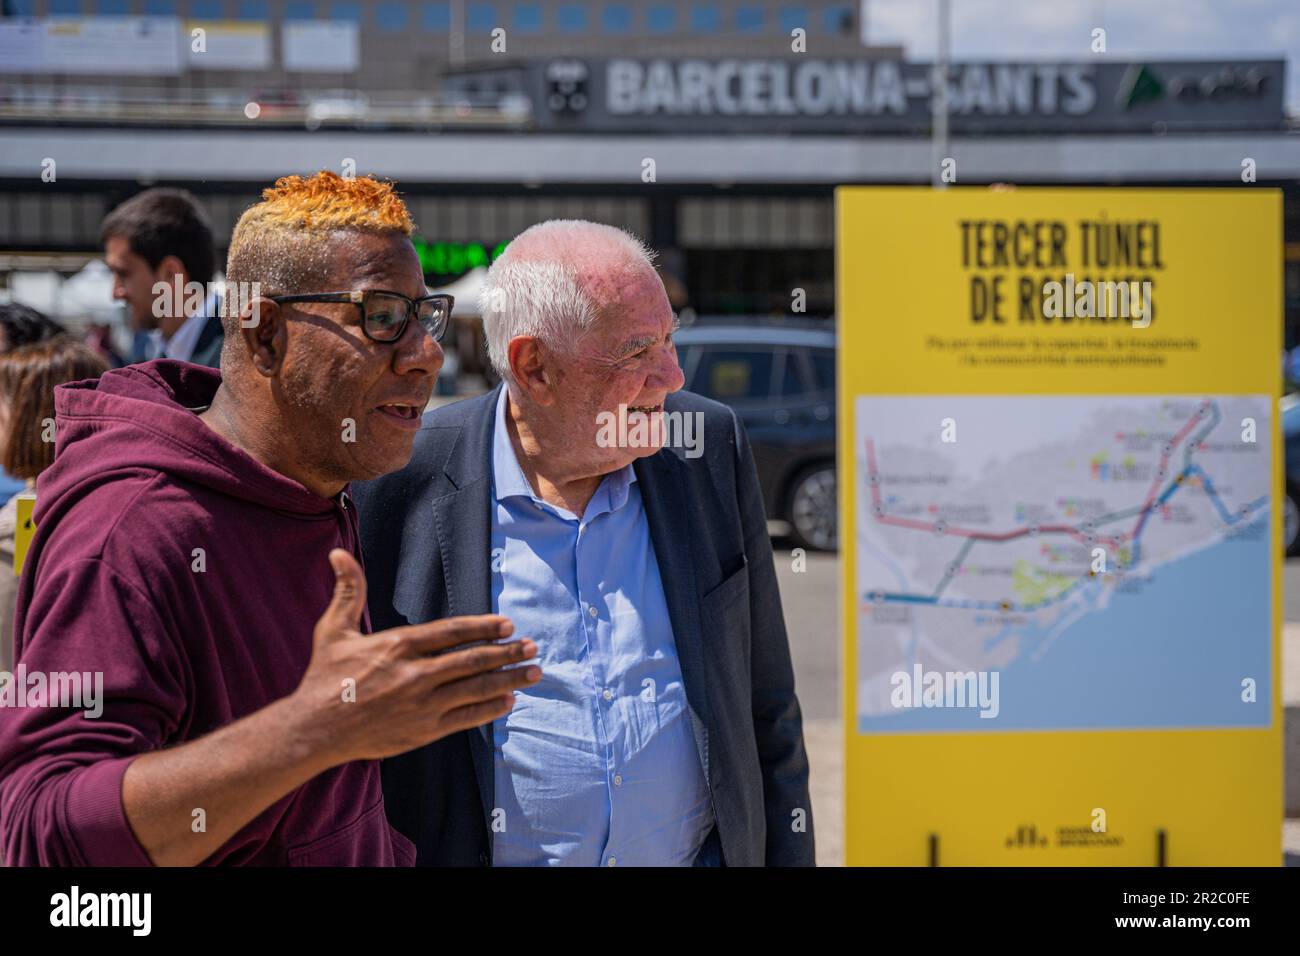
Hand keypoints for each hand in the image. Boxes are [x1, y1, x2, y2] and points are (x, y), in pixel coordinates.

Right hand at [292, 549, 540, 765]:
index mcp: (398, 645)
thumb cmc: (324, 678)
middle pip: (472, 660)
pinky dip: (489, 709)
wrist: (313, 730)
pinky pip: (466, 718)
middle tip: (533, 646)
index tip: (508, 625)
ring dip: (509, 679)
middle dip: (507, 652)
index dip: (483, 628)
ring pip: (476, 689)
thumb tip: (337, 553)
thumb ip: (348, 591)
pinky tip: (508, 700)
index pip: (452, 632)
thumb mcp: (332, 630)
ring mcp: (422, 705)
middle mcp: (415, 674)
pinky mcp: (423, 731)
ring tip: (534, 672)